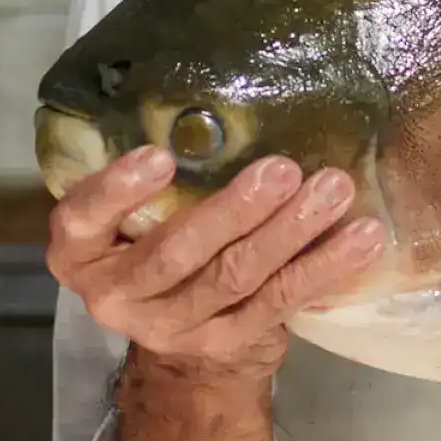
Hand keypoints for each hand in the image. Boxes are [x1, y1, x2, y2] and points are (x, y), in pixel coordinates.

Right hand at [48, 147, 385, 378]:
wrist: (180, 343)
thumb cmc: (157, 239)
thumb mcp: (135, 211)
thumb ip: (157, 178)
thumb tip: (226, 97)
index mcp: (80, 252)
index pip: (83, 218)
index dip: (117, 191)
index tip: (160, 156)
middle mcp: (117, 295)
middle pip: (174, 253)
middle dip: (233, 211)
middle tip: (283, 170)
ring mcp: (173, 327)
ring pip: (234, 278)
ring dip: (289, 233)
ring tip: (332, 191)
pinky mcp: (226, 343)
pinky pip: (278, 303)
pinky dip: (321, 268)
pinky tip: (359, 238)